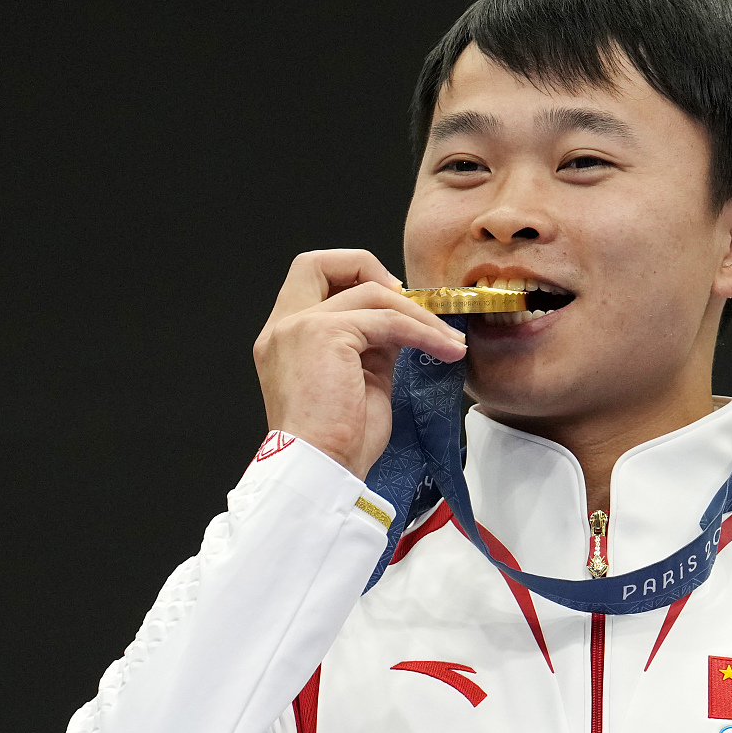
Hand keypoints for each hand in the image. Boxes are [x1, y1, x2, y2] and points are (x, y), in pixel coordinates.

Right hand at [251, 249, 467, 478]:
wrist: (321, 470)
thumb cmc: (338, 441)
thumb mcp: (358, 380)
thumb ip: (370, 346)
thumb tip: (402, 326)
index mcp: (284, 338)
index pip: (310, 280)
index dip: (351, 278)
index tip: (389, 300)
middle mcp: (283, 326)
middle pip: (319, 262)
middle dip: (368, 267)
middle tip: (407, 300)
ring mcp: (300, 326)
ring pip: (369, 292)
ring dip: (418, 315)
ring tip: (447, 341)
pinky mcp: (326, 334)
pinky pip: (388, 320)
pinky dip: (424, 332)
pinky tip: (446, 350)